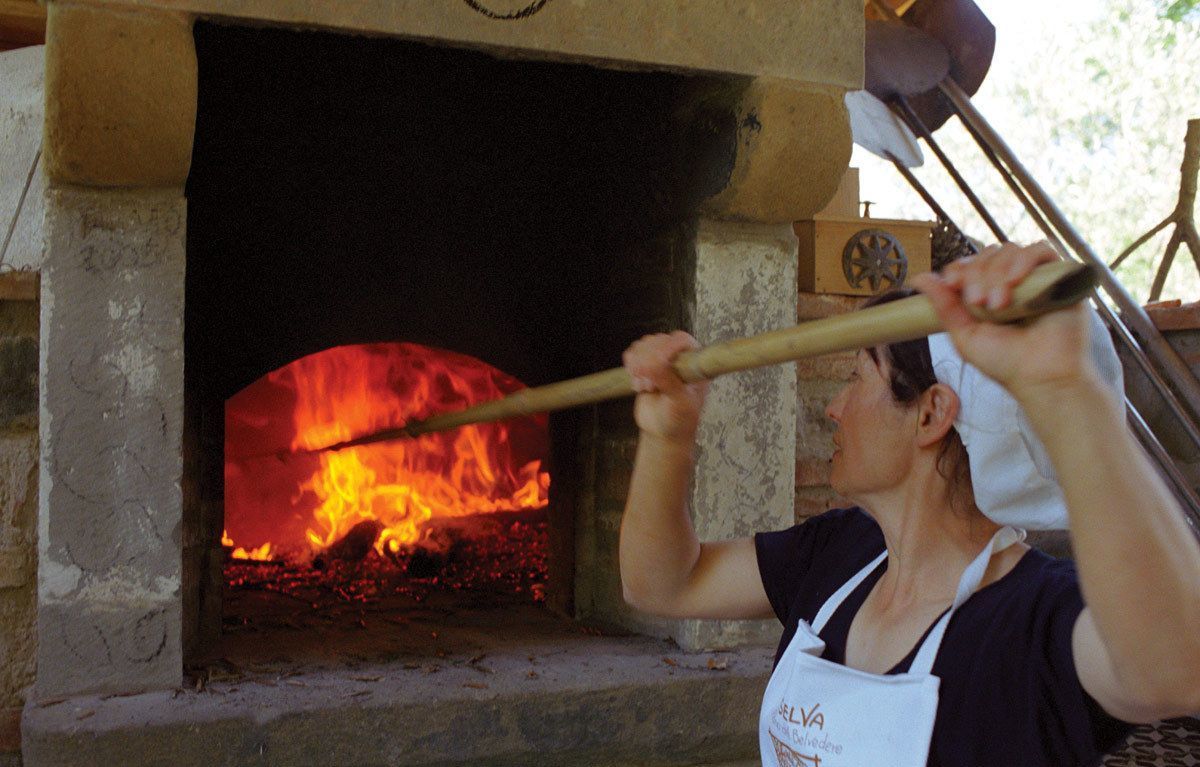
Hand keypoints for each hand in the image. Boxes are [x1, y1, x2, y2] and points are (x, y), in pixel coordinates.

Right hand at [622, 331, 709, 443]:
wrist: (662, 431)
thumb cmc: (680, 419)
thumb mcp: (680, 402)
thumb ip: (668, 381)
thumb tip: (652, 363)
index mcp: (695, 362)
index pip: (681, 340)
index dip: (667, 348)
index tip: (659, 362)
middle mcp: (679, 356)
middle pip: (658, 340)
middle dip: (649, 362)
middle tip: (652, 385)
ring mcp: (661, 358)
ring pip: (643, 345)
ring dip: (639, 366)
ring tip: (647, 386)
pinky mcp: (645, 364)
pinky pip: (633, 353)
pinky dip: (631, 367)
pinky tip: (639, 383)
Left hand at [910, 242, 1099, 402]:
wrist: (1041, 377)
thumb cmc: (1006, 362)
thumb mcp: (965, 335)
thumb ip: (945, 306)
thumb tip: (919, 278)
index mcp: (988, 293)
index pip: (970, 264)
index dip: (960, 269)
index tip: (953, 285)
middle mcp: (1012, 282)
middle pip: (989, 255)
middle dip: (978, 275)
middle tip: (980, 303)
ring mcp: (1036, 277)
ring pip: (1011, 250)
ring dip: (998, 272)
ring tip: (998, 304)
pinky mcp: (1061, 276)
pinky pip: (1042, 249)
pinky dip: (1024, 260)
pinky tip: (1016, 282)